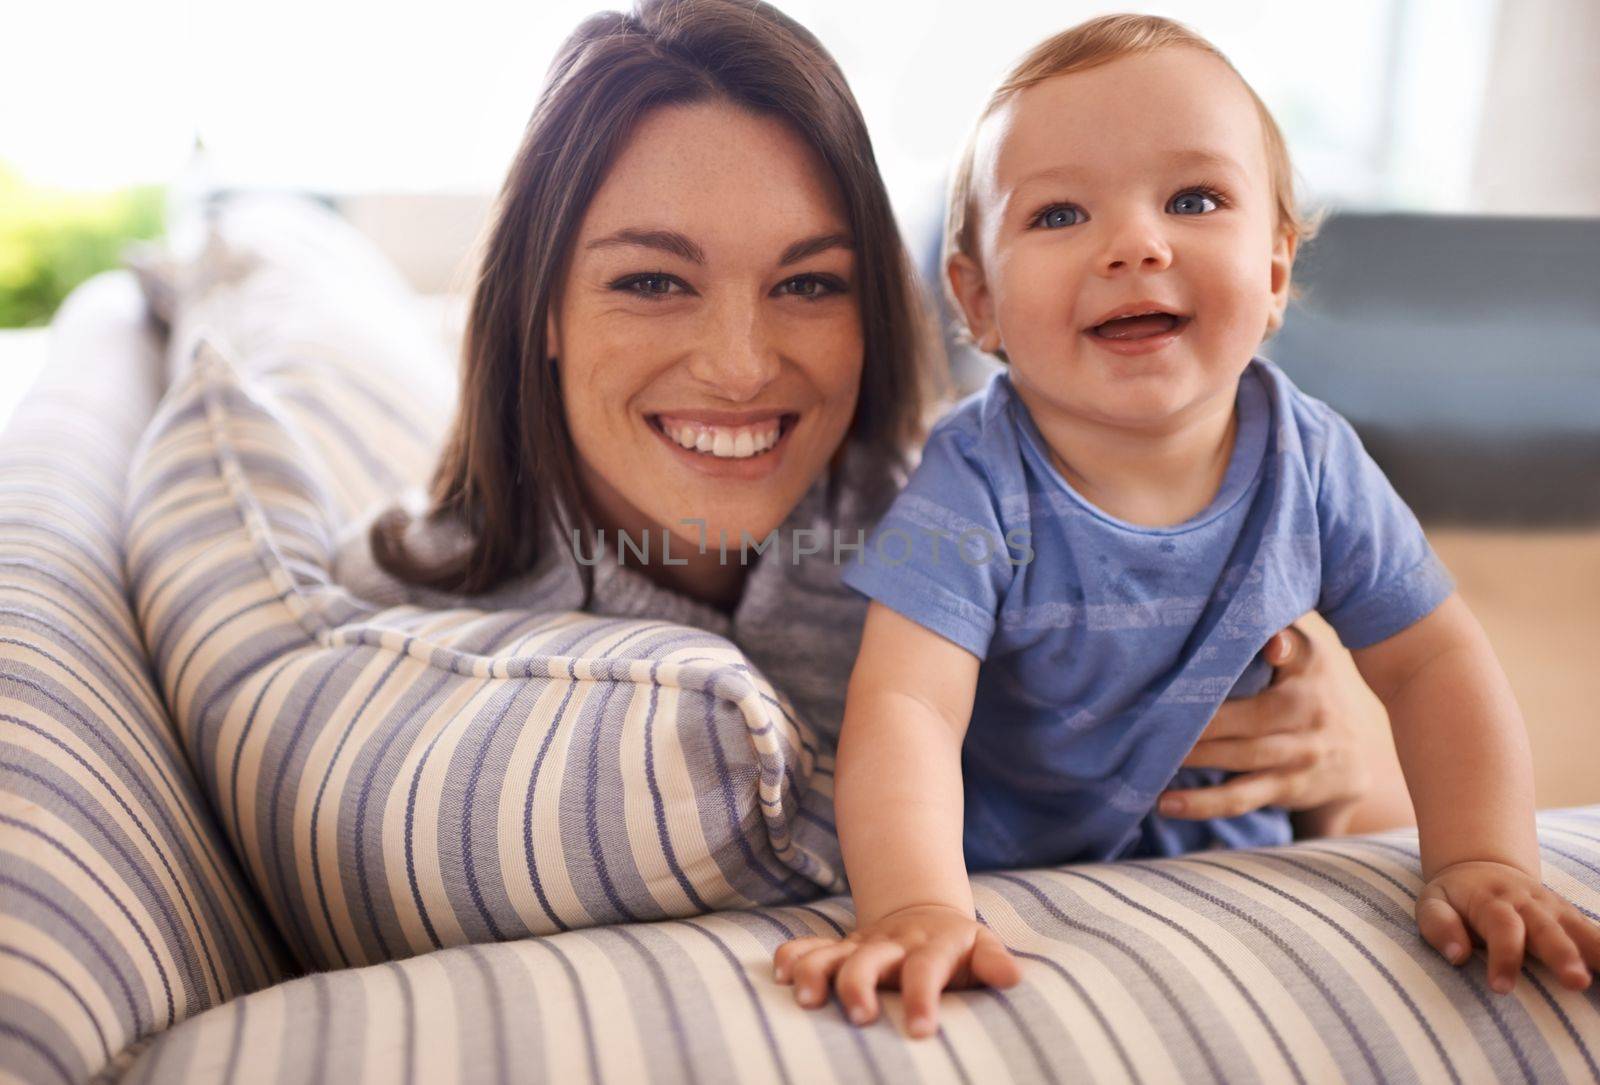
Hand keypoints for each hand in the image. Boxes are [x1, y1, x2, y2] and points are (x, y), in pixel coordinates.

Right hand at [772, 904, 1021, 1037]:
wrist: (922, 913)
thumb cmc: (958, 947)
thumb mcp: (980, 947)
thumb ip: (994, 961)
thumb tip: (1013, 978)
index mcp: (931, 946)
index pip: (927, 969)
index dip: (922, 997)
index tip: (921, 1031)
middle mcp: (892, 944)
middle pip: (869, 960)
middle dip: (859, 985)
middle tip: (860, 1016)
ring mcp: (861, 946)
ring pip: (830, 953)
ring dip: (814, 972)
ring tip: (805, 1000)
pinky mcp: (838, 950)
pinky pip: (807, 947)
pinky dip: (791, 957)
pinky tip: (779, 976)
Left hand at [1159, 618, 1384, 824]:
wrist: (1355, 758)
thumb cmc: (1307, 689)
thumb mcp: (1304, 655)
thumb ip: (1276, 631)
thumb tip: (1237, 591)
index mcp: (1309, 668)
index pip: (1299, 653)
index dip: (1285, 649)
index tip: (1273, 646)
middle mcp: (1308, 711)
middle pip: (1251, 715)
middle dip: (1200, 718)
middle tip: (1151, 713)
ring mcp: (1298, 755)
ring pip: (1241, 757)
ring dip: (1193, 759)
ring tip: (1148, 757)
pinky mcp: (1285, 788)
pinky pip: (1241, 797)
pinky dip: (1203, 803)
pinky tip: (1165, 802)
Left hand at [1417, 860, 1599, 992]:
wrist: (1480, 867)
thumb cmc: (1454, 897)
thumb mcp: (1433, 903)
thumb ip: (1440, 926)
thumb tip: (1457, 956)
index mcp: (1492, 900)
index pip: (1502, 927)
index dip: (1504, 957)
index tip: (1501, 988)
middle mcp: (1528, 902)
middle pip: (1547, 929)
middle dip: (1562, 955)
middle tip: (1576, 982)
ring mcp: (1553, 908)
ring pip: (1578, 929)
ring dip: (1595, 952)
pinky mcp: (1569, 916)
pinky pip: (1593, 932)